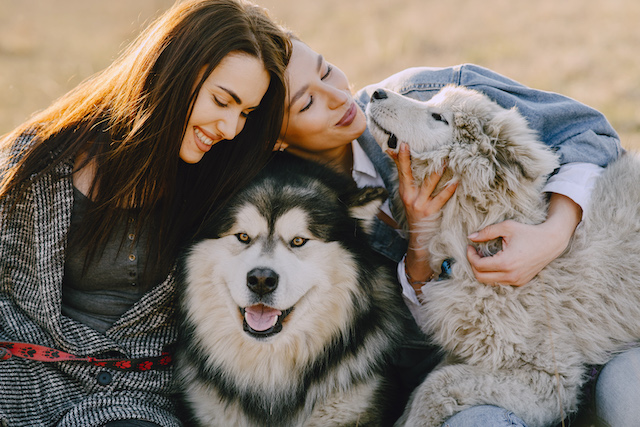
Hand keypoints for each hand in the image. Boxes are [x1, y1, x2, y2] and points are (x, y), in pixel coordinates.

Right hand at [387, 143, 456, 229]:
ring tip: (445, 159)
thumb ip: (410, 181)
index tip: (403, 144)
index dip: (401, 157)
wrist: (419, 238)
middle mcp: (409, 196)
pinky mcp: (430, 211)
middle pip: (408, 174)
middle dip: (409, 159)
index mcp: (404, 191)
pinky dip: (449, 189)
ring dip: (437, 171)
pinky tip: (456, 181)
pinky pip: (441, 198)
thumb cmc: (416, 214)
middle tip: (413, 145)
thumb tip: (408, 163)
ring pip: (428, 183)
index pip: (401, 171)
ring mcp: (419, 204)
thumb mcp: (409, 197)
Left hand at [467, 194, 581, 285]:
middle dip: (473, 265)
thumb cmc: (529, 232)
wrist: (552, 242)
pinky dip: (493, 274)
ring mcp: (516, 281)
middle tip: (474, 252)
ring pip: (489, 281)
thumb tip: (470, 237)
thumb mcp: (507, 227)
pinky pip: (500, 281)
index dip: (470, 255)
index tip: (470, 246)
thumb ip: (487, 232)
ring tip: (484, 256)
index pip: (478, 265)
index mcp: (506, 263)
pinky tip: (494, 262)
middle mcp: (511, 276)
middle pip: (480, 277)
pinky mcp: (520, 282)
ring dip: (482, 270)